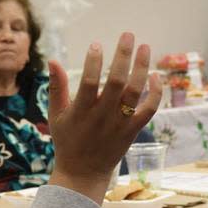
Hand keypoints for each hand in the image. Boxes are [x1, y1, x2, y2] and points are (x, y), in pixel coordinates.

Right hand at [47, 32, 161, 203]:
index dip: (94, 62)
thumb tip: (53, 59)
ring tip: (145, 47)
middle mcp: (102, 116)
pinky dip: (155, 93)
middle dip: (123, 56)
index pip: (89, 82)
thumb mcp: (55, 114)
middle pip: (117, 82)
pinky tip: (155, 75)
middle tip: (128, 35)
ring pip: (135, 93)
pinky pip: (149, 110)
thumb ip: (56, 86)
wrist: (83, 173)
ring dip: (142, 68)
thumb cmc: (67, 140)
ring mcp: (120, 124)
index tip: (96, 43)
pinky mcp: (133, 130)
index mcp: (81, 111)